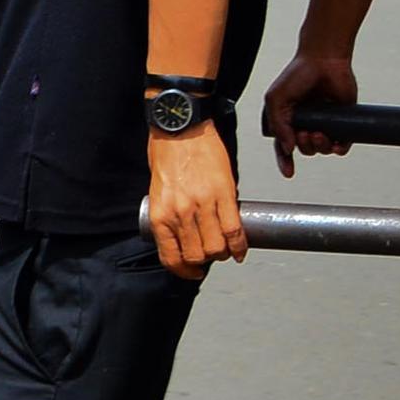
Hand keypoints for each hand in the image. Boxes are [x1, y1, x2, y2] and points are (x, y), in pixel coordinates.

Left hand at [145, 121, 244, 278]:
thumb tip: (188, 233)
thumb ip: (171, 214)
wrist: (180, 127)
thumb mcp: (160, 191)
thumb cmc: (167, 153)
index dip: (184, 271)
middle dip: (206, 261)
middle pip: (197, 256)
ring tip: (225, 248)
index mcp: (161, 215)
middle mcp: (180, 214)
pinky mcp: (223, 194)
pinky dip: (240, 244)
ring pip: (217, 247)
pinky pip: (234, 229)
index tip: (192, 272)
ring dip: (223, 253)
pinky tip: (240, 249)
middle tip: (211, 256)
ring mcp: (202, 205)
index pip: (172, 257)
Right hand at [263, 46, 357, 178]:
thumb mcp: (275, 98)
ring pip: (322, 149)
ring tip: (319, 134)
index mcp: (288, 121)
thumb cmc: (297, 75)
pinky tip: (336, 145)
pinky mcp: (343, 121)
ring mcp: (325, 123)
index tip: (289, 172)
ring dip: (320, 147)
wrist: (324, 59)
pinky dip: (339, 149)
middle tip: (307, 132)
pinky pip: (342, 144)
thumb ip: (277, 124)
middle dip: (304, 147)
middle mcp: (306, 124)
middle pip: (304, 149)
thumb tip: (288, 148)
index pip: (284, 147)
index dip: (285, 162)